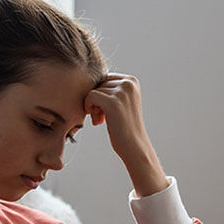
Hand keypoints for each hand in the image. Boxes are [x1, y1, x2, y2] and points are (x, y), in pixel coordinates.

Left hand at [85, 73, 168, 196]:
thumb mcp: (123, 102)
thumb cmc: (125, 126)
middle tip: (100, 117)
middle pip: (99, 83)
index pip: (105, 78)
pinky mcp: (112, 102)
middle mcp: (128, 83)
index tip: (104, 110)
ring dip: (93, 107)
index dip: (101, 94)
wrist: (134, 146)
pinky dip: (88, 107)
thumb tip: (88, 77)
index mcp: (132, 81)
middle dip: (96, 100)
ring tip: (100, 121)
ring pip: (93, 90)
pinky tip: (96, 120)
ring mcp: (121, 92)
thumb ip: (111, 88)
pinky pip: (90, 96)